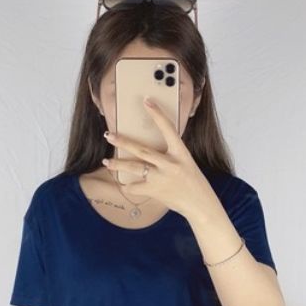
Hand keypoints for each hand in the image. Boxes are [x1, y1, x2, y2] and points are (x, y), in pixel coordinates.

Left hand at [103, 97, 216, 220]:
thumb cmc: (192, 182)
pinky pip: (135, 187)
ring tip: (106, 162)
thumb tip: (148, 151)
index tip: (147, 101)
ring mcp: (161, 178)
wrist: (200, 205)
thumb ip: (169, 155)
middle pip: (142, 150)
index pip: (168, 128)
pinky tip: (124, 185)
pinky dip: (128, 187)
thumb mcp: (185, 163)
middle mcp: (170, 163)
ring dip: (117, 165)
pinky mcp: (155, 191)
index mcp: (181, 152)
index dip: (157, 114)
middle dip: (123, 142)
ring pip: (134, 168)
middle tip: (108, 135)